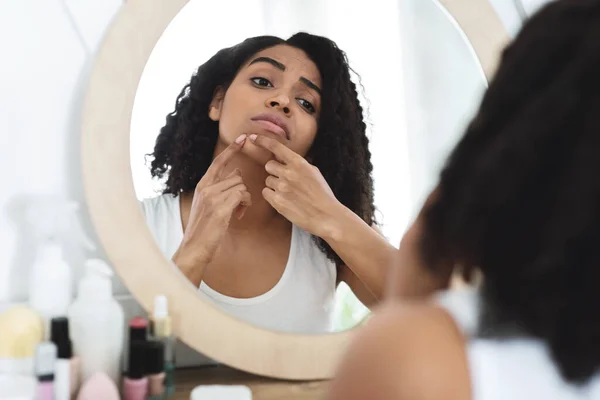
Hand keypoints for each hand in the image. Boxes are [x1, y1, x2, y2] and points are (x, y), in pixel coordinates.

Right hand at [173, 135, 251, 274]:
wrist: (194, 247)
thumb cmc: (205, 228)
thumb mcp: (210, 204)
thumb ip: (221, 188)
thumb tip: (237, 172)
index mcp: (202, 185)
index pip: (218, 162)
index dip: (231, 150)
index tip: (243, 138)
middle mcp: (205, 188)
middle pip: (236, 177)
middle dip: (242, 191)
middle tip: (239, 206)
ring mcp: (212, 197)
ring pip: (241, 186)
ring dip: (245, 200)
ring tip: (238, 212)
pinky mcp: (220, 207)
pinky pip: (242, 195)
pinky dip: (245, 205)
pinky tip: (239, 215)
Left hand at [249, 134, 342, 238]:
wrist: (326, 216)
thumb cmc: (322, 194)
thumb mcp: (314, 172)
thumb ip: (298, 165)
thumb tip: (285, 159)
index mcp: (299, 163)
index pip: (276, 147)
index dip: (263, 141)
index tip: (254, 138)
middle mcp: (288, 173)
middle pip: (269, 166)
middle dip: (275, 171)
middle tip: (285, 180)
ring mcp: (281, 187)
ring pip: (268, 180)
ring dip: (275, 185)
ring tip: (289, 193)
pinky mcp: (277, 201)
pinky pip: (266, 193)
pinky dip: (272, 196)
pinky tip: (284, 200)